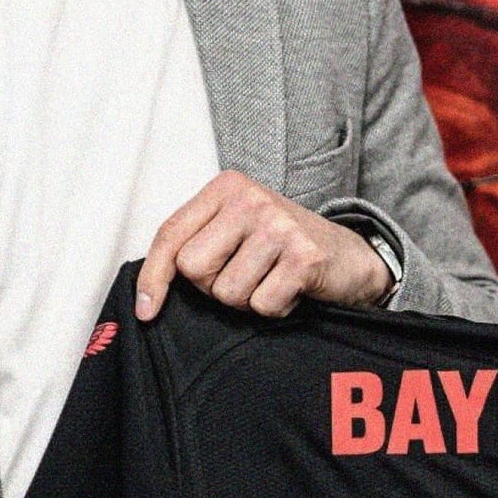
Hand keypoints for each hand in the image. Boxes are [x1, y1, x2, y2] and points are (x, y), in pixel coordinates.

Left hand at [135, 171, 391, 320]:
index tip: (147, 310)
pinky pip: (262, 305)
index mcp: (226, 188)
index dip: (153, 278)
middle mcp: (250, 199)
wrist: (351, 258)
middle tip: (245, 275)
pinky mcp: (303, 256)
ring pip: (227, 292)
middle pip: (193, 268)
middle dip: (213, 286)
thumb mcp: (236, 230)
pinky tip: (291, 289)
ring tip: (271, 281)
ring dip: (248, 300)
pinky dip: (276, 309)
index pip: (170, 235)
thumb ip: (197, 244)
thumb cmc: (285, 248)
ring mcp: (279, 226)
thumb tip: (149, 290)